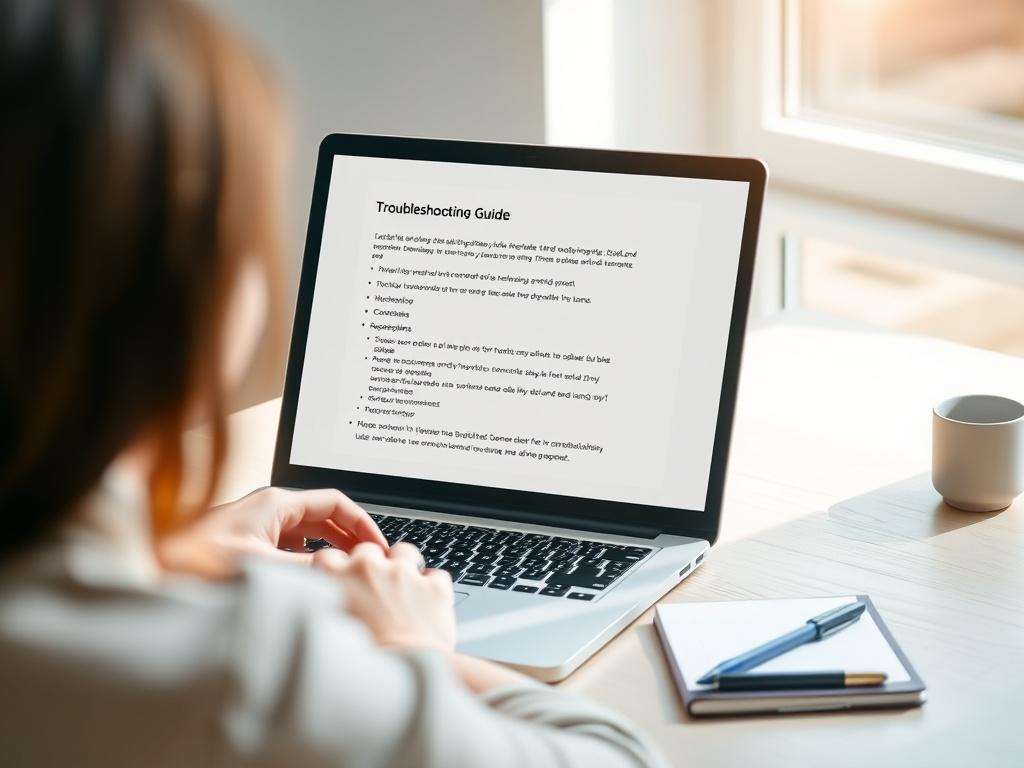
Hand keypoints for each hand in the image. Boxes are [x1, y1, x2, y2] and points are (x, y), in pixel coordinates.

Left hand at [157, 487, 387, 577]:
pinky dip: (307, 561)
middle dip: (350, 539)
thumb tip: (340, 577)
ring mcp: (258, 524)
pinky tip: (310, 580)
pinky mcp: (248, 542)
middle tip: (369, 563)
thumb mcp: (260, 566)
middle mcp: (269, 508)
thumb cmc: (193, 560)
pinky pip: (290, 546)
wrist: (150, 566)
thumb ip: (305, 572)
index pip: (336, 502)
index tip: (377, 546)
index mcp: (276, 503)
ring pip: (308, 534)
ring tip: (346, 573)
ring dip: (328, 551)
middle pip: (325, 517)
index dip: (363, 523)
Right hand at [313, 543, 455, 653]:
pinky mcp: (434, 587)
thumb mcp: (329, 636)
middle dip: (372, 566)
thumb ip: (330, 611)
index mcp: (338, 580)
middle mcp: (370, 570)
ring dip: (405, 567)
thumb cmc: (361, 667)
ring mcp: (404, 575)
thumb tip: (330, 609)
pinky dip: (434, 588)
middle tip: (375, 591)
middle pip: (368, 550)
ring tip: (406, 590)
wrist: (400, 683)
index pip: (329, 557)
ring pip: (404, 552)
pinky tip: (429, 605)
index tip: (344, 580)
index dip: (339, 569)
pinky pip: (437, 575)